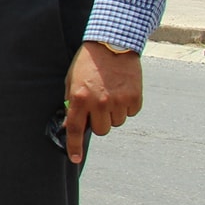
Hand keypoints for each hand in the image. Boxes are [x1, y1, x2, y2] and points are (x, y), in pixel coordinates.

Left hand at [62, 42, 142, 163]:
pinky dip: (127, 106)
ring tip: (110, 93)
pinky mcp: (134, 98)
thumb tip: (71, 124)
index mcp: (79, 98)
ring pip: (116, 123)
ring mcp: (117, 101)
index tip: (75, 159)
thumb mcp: (71, 80)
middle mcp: (98, 103)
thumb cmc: (88, 63)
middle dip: (98, 122)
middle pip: (100, 130)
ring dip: (113, 114)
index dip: (74, 146)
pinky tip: (122, 90)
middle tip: (98, 107)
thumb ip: (71, 103)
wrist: (112, 45)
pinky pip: (130, 113)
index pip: (75, 129)